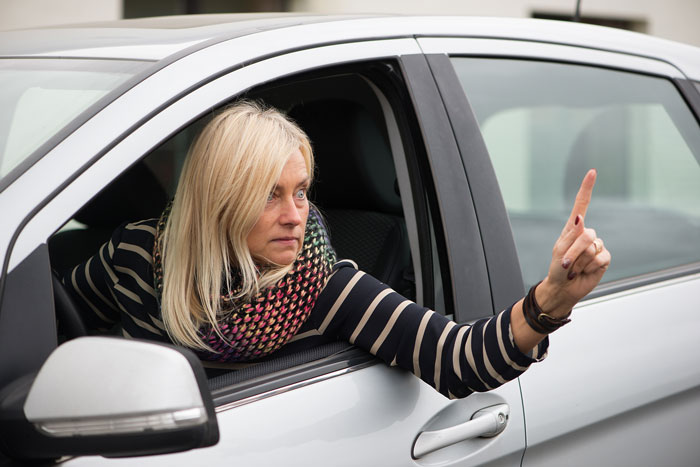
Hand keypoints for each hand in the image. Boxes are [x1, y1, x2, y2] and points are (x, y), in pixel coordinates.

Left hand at [536, 169, 611, 317]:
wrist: (563, 288)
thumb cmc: (557, 268)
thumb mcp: (559, 250)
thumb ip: (571, 235)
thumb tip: (580, 217)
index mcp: (573, 228)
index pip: (582, 204)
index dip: (587, 188)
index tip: (592, 172)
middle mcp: (586, 234)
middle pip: (586, 235)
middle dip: (573, 252)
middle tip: (565, 264)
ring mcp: (597, 245)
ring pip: (592, 248)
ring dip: (579, 262)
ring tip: (574, 268)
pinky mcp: (604, 258)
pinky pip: (600, 258)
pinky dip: (588, 267)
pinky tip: (584, 271)